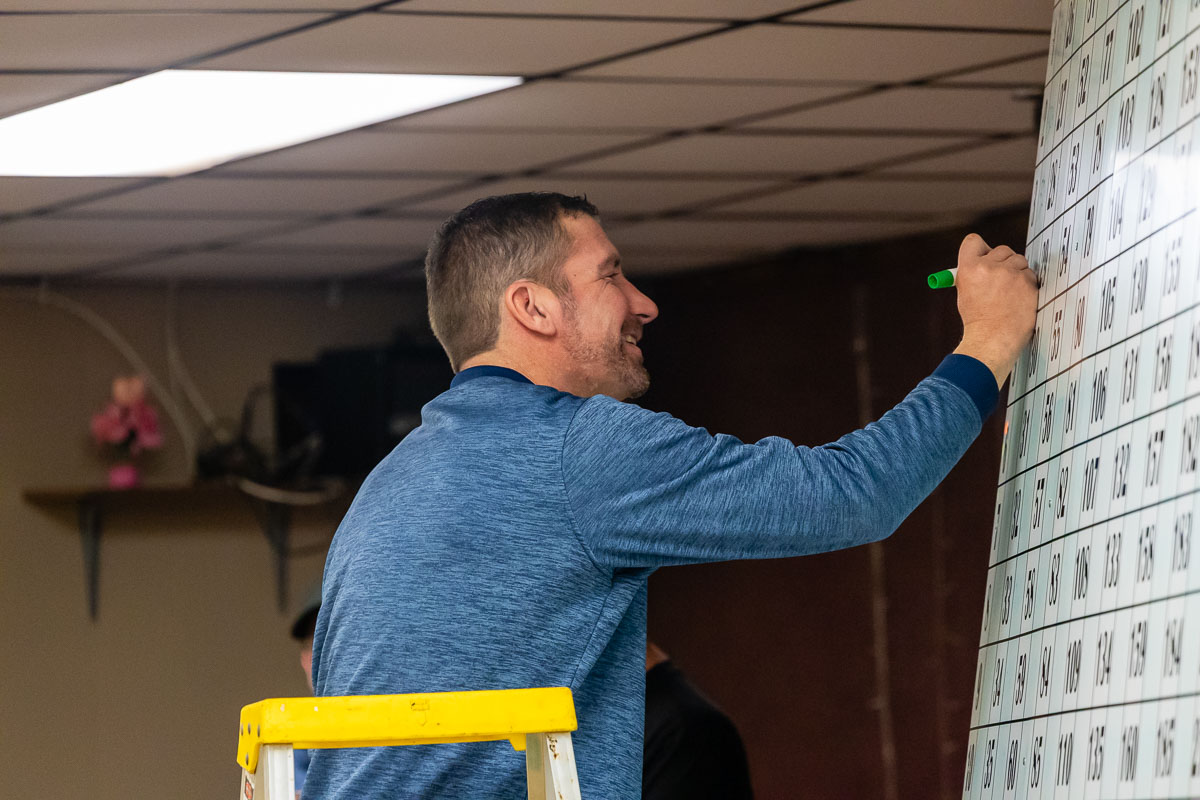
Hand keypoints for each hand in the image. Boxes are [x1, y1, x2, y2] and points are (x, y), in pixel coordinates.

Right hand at [951, 233, 1038, 388]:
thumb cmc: (978, 320)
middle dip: (1003, 262)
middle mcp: (989, 267)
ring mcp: (1010, 274)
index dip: (981, 248)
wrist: (992, 339)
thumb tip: (986, 260)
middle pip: (1001, 249)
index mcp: (968, 268)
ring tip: (1009, 294)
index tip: (986, 256)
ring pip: (1019, 261)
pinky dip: (1027, 285)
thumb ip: (974, 273)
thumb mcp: (965, 292)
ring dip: (1017, 273)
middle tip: (1001, 280)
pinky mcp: (1027, 282)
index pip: (974, 241)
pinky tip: (1018, 300)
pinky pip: (1030, 274)